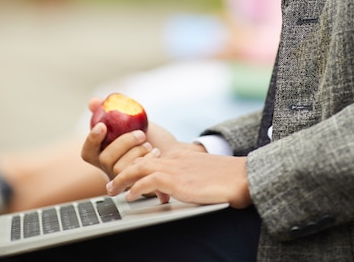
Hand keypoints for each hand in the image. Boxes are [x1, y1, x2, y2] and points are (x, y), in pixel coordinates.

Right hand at [81, 98, 184, 181]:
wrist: (174, 152)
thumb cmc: (151, 136)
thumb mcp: (133, 121)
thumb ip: (112, 111)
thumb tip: (93, 102)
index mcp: (105, 155)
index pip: (88, 152)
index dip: (92, 139)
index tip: (102, 126)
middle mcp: (110, 170)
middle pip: (105, 159)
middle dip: (123, 143)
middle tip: (141, 134)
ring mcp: (123, 181)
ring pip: (118, 169)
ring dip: (135, 153)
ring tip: (148, 145)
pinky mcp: (137, 187)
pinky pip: (134, 177)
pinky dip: (146, 161)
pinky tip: (155, 153)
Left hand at [105, 144, 252, 208]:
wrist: (241, 177)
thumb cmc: (227, 178)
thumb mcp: (203, 174)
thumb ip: (189, 177)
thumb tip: (182, 189)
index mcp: (181, 156)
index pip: (152, 158)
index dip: (137, 166)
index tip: (128, 175)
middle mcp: (176, 159)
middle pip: (141, 160)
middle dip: (123, 171)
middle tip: (113, 183)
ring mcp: (176, 168)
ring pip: (139, 168)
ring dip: (123, 179)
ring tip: (113, 189)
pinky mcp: (177, 181)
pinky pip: (148, 182)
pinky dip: (136, 188)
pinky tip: (130, 196)